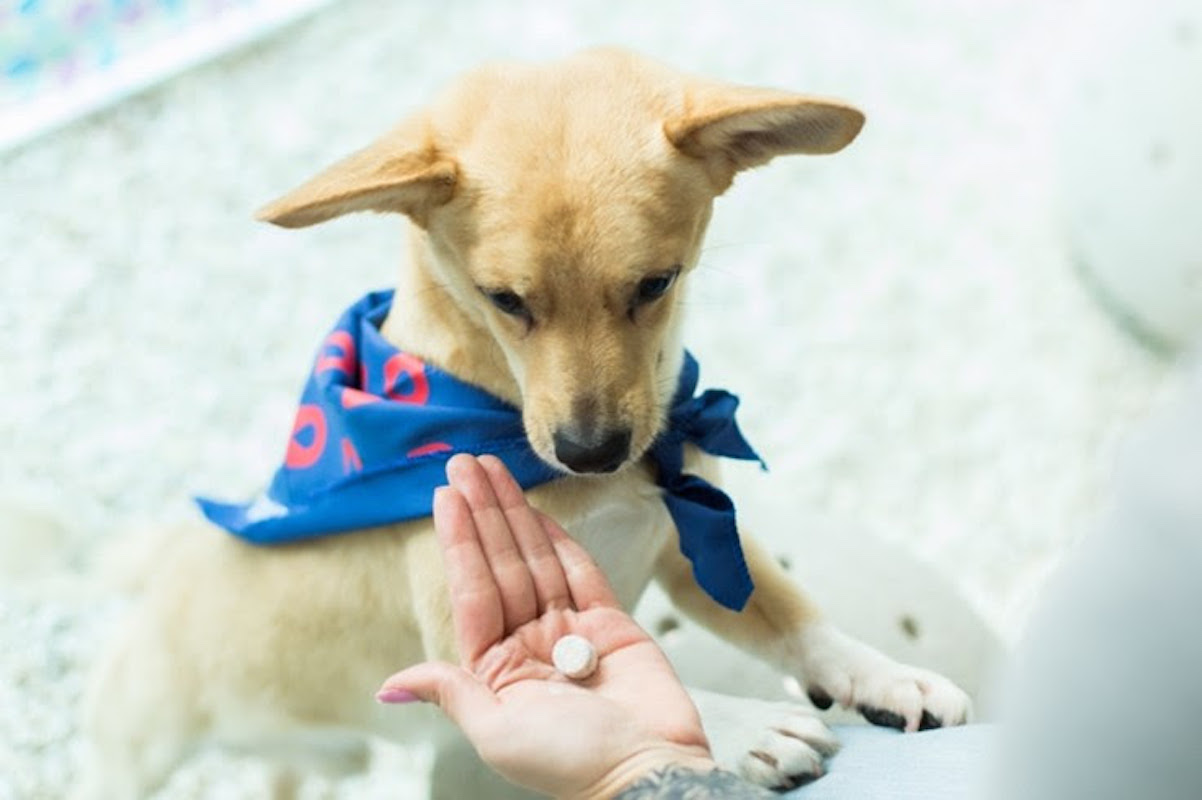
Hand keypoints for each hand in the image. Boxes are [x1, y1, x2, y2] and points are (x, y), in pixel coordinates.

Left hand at [378, 454, 715, 798]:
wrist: (649, 772)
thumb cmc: (572, 764)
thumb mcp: (497, 733)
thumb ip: (452, 692)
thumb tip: (392, 685)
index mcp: (498, 668)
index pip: (472, 590)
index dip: (459, 541)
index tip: (445, 496)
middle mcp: (530, 642)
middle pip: (501, 564)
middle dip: (482, 513)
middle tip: (463, 463)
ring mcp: (570, 630)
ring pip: (536, 559)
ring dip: (514, 513)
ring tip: (491, 469)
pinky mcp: (611, 623)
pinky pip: (580, 570)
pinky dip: (558, 537)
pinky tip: (534, 507)